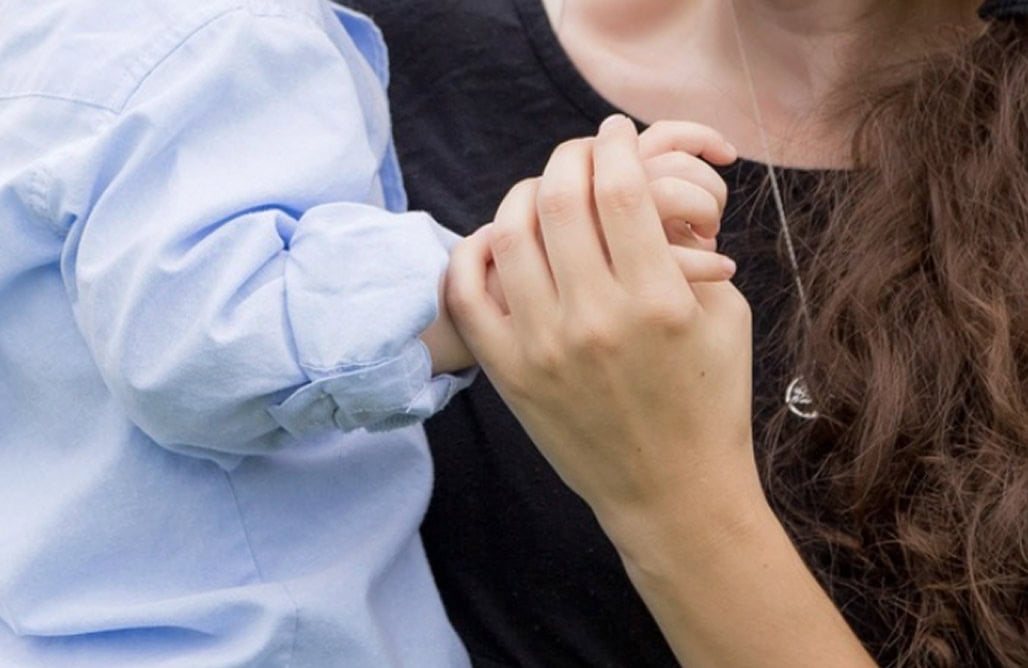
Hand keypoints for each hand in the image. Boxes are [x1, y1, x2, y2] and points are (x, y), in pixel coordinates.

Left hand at [446, 115, 755, 535]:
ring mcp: (541, 347)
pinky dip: (473, 250)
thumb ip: (689, 247)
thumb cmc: (710, 401)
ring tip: (545, 191)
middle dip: (571, 153)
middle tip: (582, 151)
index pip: (619, 186)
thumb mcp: (727, 315)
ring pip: (509, 232)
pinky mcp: (508, 373)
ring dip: (525, 193)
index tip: (614, 133)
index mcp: (658, 299)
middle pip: (560, 195)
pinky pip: (467, 292)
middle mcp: (594, 318)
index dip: (614, 143)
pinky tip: (498, 238)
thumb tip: (643, 188)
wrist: (672, 492)